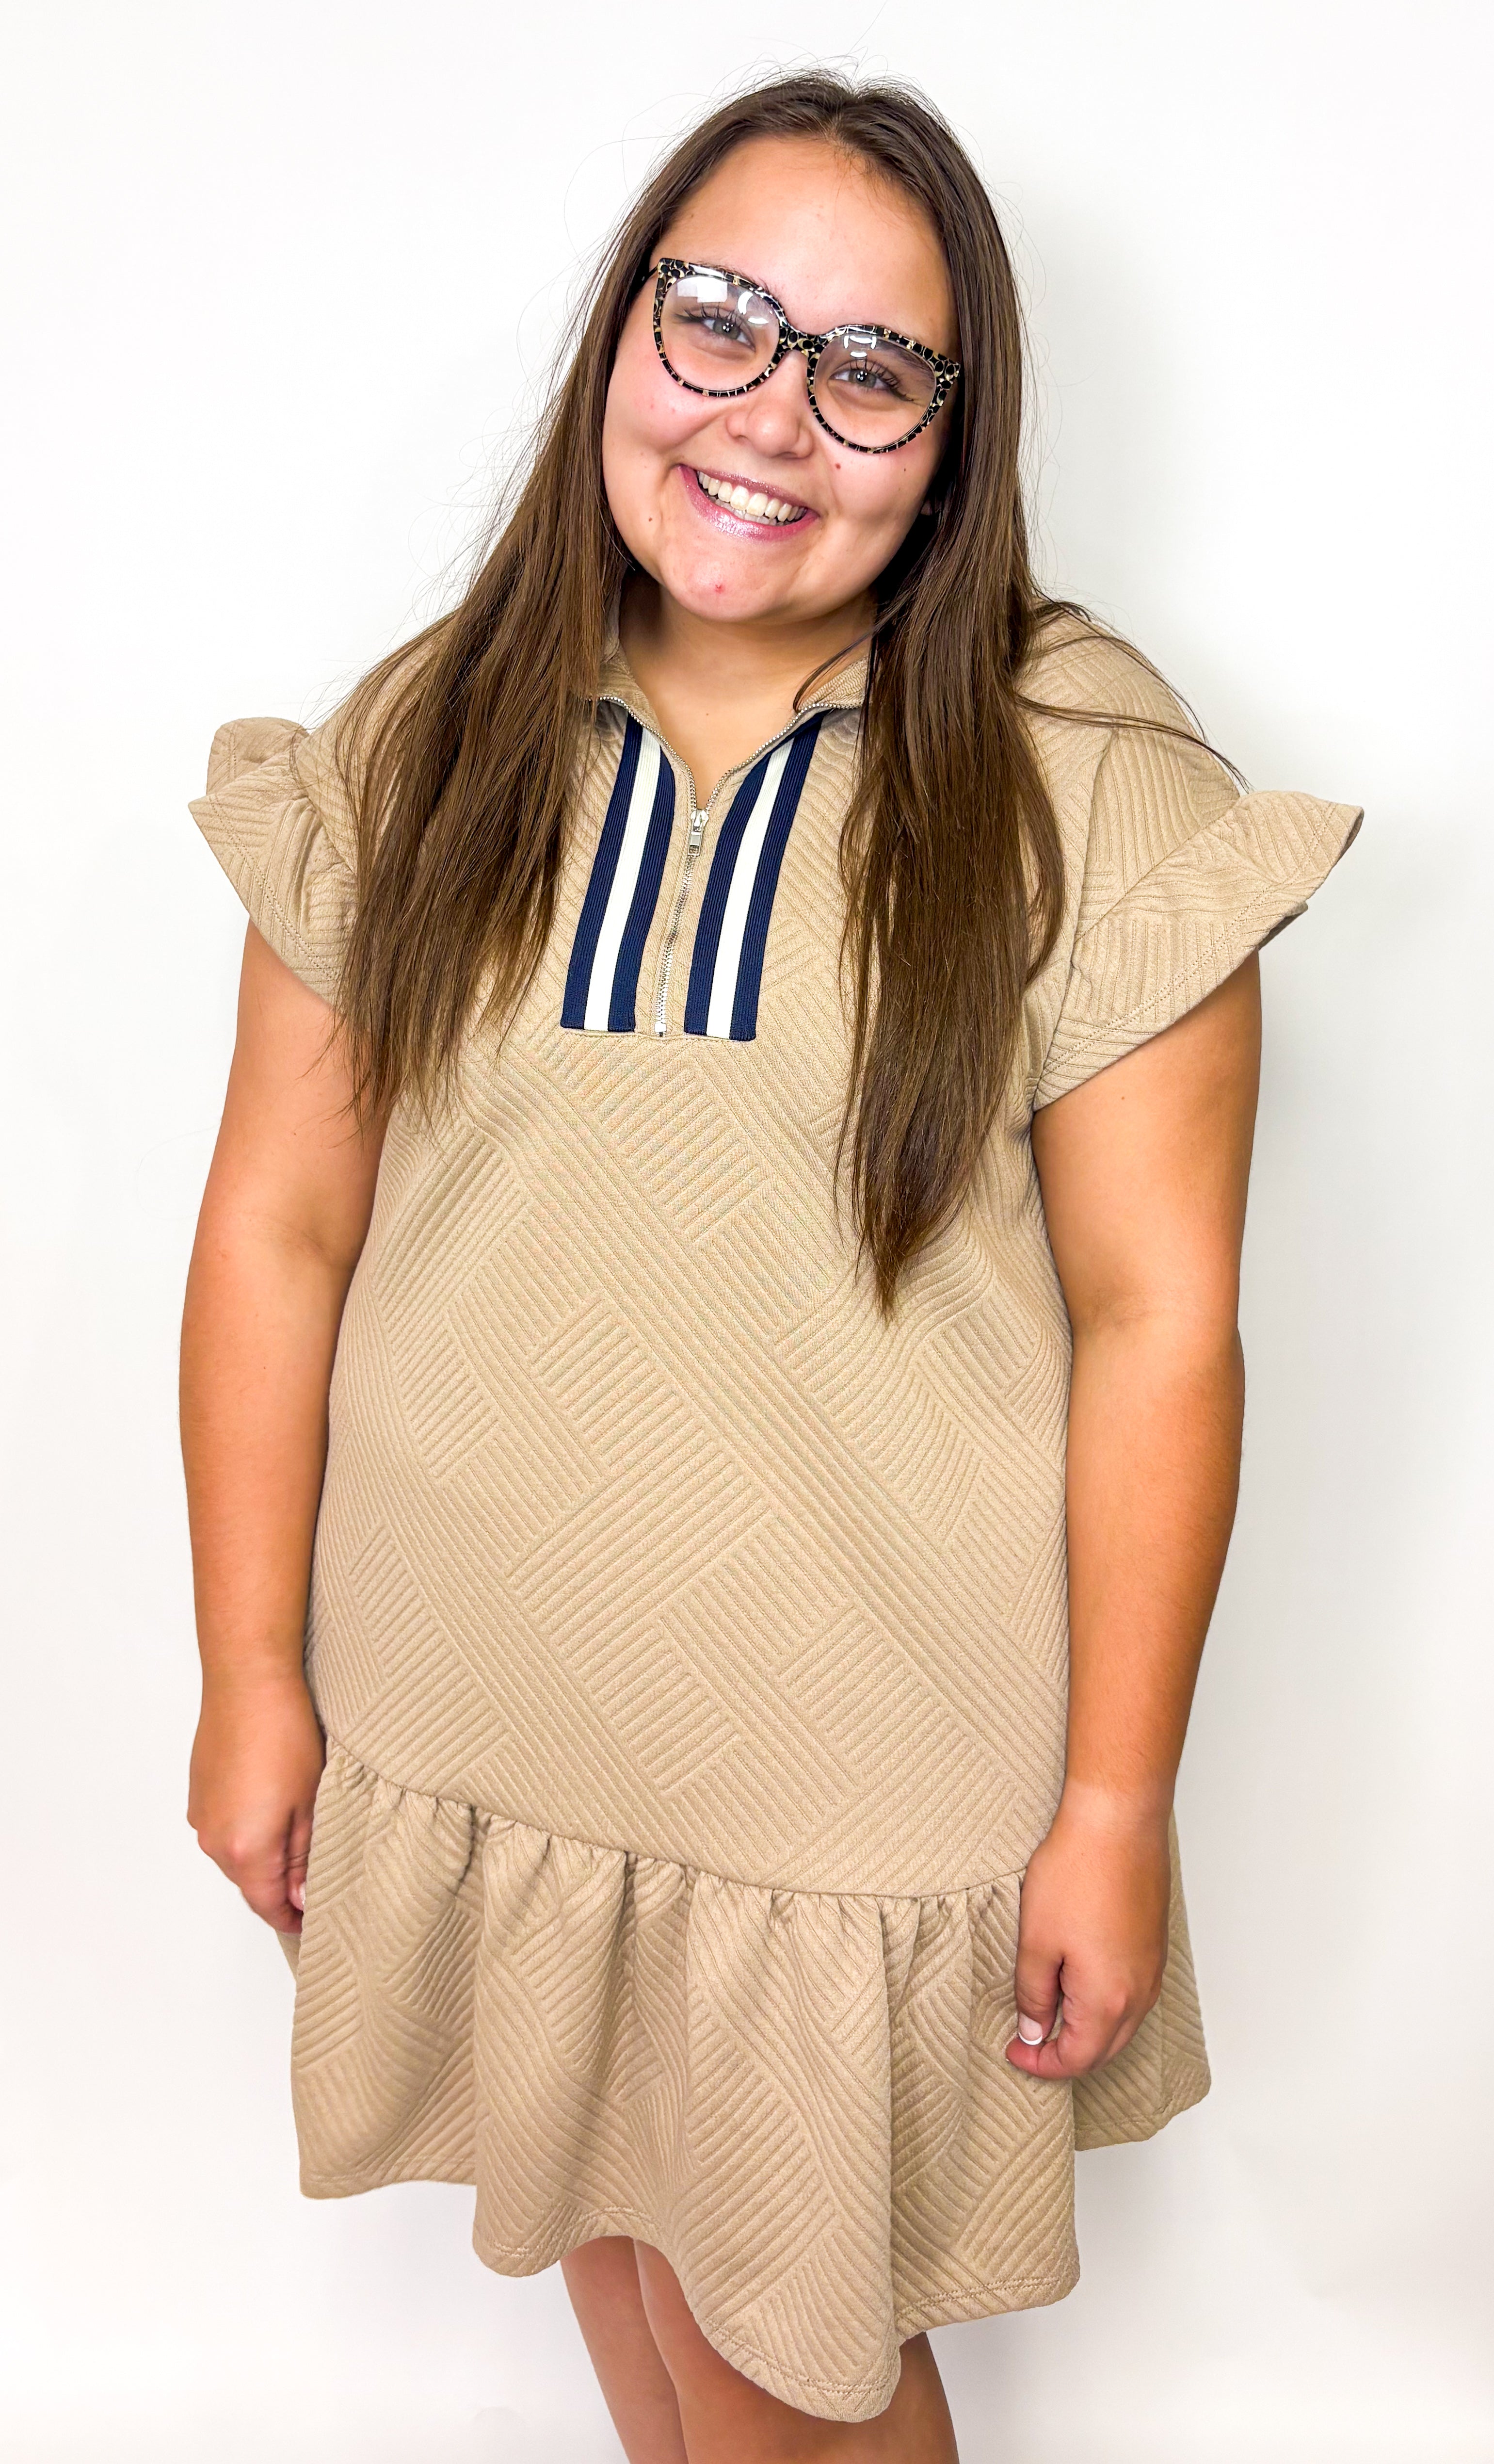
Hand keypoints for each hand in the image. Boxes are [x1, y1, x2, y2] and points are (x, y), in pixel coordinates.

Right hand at [188, 1672, 324, 1933]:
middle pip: (250, 1883)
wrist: (248, 1682)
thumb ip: (302, 1859)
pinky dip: (248, 1828)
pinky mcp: (199, 1791)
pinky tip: (273, 1803)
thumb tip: (298, 1898)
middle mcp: (213, 1840)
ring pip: (237, 1854)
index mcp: (244, 1851)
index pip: (267, 1906)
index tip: (312, 1922)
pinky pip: (225, 1826)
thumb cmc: (284, 1735)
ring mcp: (202, 1814)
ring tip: (299, 1835)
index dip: (292, 1920)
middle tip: (316, 1878)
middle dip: (281, 1887)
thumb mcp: (309, 1804)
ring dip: (264, 1855)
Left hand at [1004, 1785, 1170, 2078]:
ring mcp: (1153, 1970)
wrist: (1118, 1822)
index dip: (1041, 2064)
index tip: (1014, 2052)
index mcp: (1109, 2000)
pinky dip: (1106, 2008)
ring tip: (1049, 2016)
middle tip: (1028, 2042)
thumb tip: (1034, 2031)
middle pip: (1104, 2050)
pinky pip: (1133, 1997)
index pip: (1077, 2059)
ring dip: (1088, 2033)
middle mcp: (1140, 1993)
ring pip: (1122, 2026)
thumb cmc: (1078, 1873)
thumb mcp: (1036, 1940)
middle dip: (1066, 2056)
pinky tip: (1080, 1988)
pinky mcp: (1155, 1947)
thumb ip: (1033, 1994)